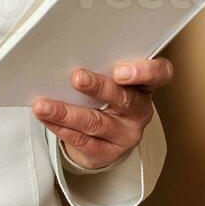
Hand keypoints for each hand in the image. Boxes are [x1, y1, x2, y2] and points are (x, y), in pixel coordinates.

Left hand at [30, 56, 173, 171]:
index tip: (120, 70)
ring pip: (96, 123)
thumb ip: (102, 66)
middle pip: (124, 98)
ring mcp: (125, 135)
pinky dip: (61, 128)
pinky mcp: (107, 153)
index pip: (160, 74)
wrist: (104, 138)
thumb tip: (70, 52)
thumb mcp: (112, 80)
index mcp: (145, 86)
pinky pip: (82, 141)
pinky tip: (47, 119)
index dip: (145, 72)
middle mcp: (139, 111)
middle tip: (77, 77)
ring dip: (66, 112)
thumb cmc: (107, 99)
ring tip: (44, 105)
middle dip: (99, 87)